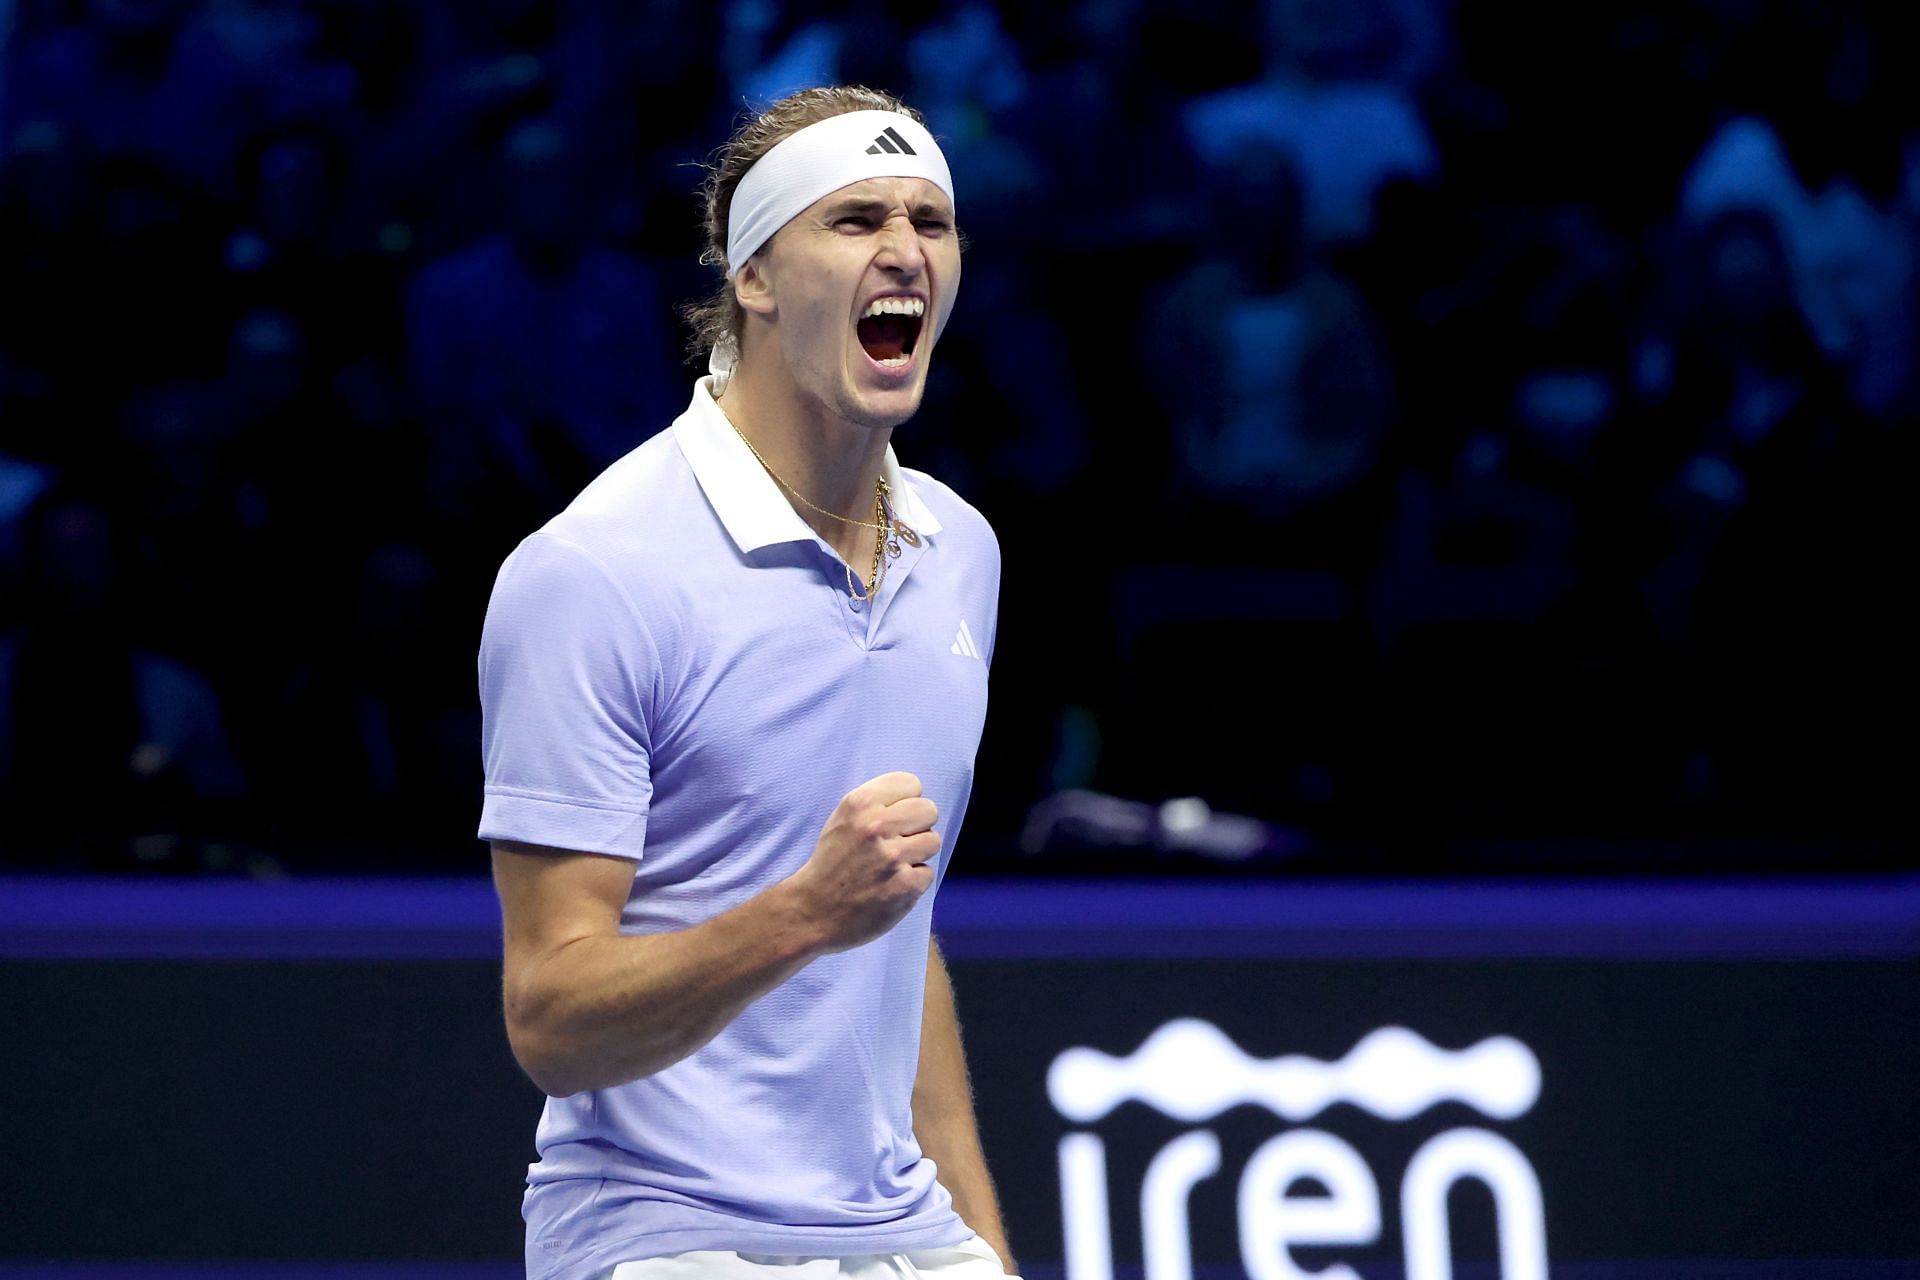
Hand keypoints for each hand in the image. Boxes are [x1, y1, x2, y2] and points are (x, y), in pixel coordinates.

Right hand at [789, 771, 938, 951]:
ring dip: (917, 855)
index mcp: (859, 803)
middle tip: (898, 842)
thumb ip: (876, 803)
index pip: (911, 784)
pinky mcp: (905, 885)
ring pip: (933, 841)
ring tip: (893, 866)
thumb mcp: (842, 819)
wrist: (813, 911)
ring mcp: (891, 857)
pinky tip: (891, 886)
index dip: (905, 802)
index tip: (893, 818)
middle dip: (918, 826)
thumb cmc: (832, 862)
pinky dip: (913, 882)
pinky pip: (927, 872)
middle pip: (928, 810)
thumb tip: (916, 797)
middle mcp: (875, 826)